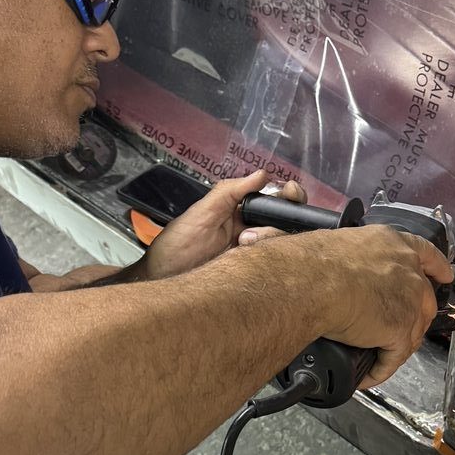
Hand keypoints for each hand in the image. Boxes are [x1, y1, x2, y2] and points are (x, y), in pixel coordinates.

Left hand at [140, 170, 307, 279]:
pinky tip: (252, 256)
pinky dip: (271, 257)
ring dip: (269, 238)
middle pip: (285, 219)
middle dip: (286, 216)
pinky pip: (274, 262)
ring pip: (283, 240)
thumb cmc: (176, 246)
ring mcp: (255, 250)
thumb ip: (230, 191)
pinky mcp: (254, 270)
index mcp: (240, 209)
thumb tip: (263, 174)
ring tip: (244, 243)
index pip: (274, 197)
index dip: (288, 193)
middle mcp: (252, 228)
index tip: (290, 191)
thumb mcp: (201, 212)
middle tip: (264, 222)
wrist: (164, 279)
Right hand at [307, 226, 454, 386]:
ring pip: (413, 331)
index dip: (437, 266)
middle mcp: (408, 271)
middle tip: (401, 327)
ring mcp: (408, 302)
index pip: (425, 253)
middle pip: (424, 299)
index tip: (444, 275)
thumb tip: (332, 269)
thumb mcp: (342, 246)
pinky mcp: (399, 330)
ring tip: (379, 356)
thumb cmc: (314, 262)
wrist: (313, 282)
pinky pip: (393, 358)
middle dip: (417, 316)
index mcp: (392, 244)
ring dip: (398, 346)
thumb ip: (353, 258)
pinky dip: (379, 370)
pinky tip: (367, 375)